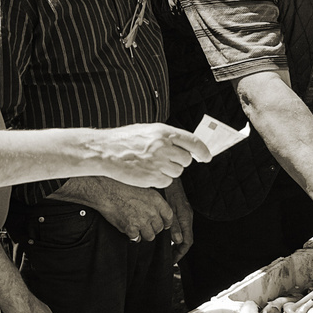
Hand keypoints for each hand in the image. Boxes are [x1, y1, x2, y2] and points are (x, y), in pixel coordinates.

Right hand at [86, 123, 210, 188]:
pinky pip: (166, 182)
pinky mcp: (152, 177)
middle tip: (164, 159)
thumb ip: (168, 137)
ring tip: (152, 164)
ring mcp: (158, 162)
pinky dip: (160, 180)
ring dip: (169, 171)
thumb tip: (187, 145)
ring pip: (177, 172)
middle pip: (186, 160)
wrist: (105, 151)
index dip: (203, 151)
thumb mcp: (149, 130)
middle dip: (179, 162)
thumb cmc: (125, 140)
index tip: (207, 157)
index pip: (193, 141)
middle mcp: (163, 146)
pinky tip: (147, 172)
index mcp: (164, 132)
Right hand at [89, 179, 176, 243]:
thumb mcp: (144, 188)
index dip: (166, 222)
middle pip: (159, 228)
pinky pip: (136, 239)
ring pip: (150, 236)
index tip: (164, 224)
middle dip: (154, 228)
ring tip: (138, 228)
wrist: (108, 192)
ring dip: (144, 234)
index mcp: (157, 200)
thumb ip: (153, 201)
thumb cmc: (123, 187)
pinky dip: (133, 236)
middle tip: (146, 225)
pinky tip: (129, 230)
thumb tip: (157, 210)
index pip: (169, 216)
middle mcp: (152, 212)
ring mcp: (142, 221)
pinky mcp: (131, 229)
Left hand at [164, 178, 193, 262]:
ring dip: (176, 244)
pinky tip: (165, 236)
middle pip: (186, 240)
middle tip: (168, 259)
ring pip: (183, 234)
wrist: (171, 178)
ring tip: (166, 251)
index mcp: (186, 219)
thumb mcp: (170, 209)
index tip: (172, 261)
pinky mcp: (180, 212)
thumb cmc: (169, 191)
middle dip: (178, 251)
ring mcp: (184, 215)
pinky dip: (174, 235)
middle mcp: (187, 218)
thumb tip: (178, 241)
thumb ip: (174, 225)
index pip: (187, 242)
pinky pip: (180, 227)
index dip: (180, 253)